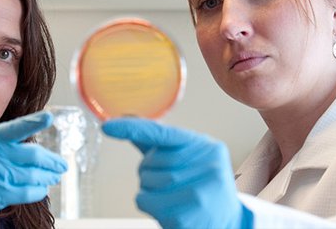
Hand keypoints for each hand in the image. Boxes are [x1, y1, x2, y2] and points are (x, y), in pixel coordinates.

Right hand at [0, 111, 66, 227]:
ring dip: (48, 176)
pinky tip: (42, 188)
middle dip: (52, 161)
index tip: (49, 117)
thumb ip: (11, 144)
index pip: (16, 128)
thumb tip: (43, 153)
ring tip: (54, 176)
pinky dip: (38, 190)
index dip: (34, 122)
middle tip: (62, 165)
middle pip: (33, 155)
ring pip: (32, 175)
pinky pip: (26, 191)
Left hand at [102, 118, 252, 228]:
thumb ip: (158, 140)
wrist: (228, 221)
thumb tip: (128, 117)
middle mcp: (206, 165)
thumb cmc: (201, 184)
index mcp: (205, 146)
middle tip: (168, 181)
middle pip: (150, 162)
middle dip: (149, 171)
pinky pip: (146, 202)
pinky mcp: (187, 215)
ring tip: (171, 195)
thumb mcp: (188, 158)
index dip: (132, 129)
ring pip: (146, 182)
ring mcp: (199, 191)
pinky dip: (149, 205)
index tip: (107, 127)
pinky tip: (169, 207)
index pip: (162, 133)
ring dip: (149, 189)